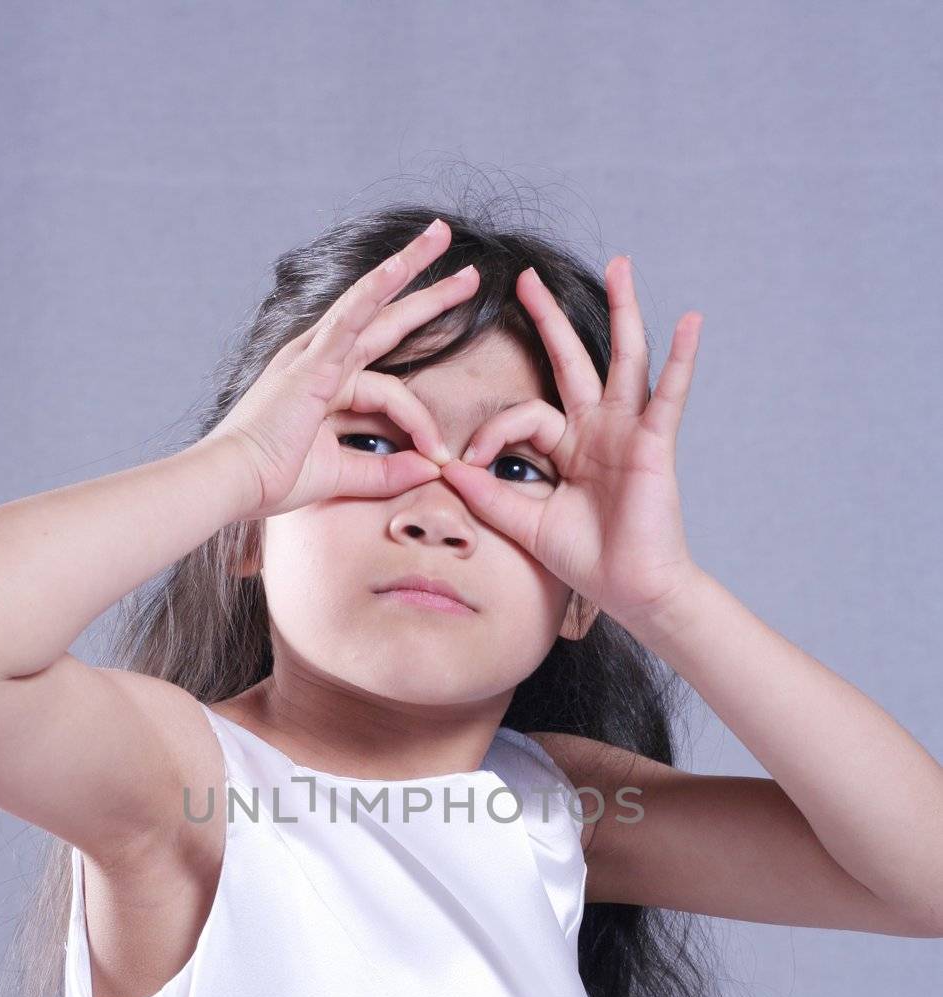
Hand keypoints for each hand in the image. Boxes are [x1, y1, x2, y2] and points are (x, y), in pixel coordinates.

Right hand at [197, 218, 476, 519]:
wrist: (235, 480)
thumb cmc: (274, 478)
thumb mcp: (343, 475)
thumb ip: (386, 472)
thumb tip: (430, 470)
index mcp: (327, 386)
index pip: (392, 391)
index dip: (422, 423)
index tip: (441, 455)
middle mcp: (322, 360)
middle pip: (386, 318)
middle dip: (427, 294)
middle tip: (468, 273)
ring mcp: (315, 354)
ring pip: (372, 301)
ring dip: (409, 267)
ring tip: (442, 236)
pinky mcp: (312, 360)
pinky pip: (349, 316)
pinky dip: (375, 289)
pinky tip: (400, 265)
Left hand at [436, 256, 704, 630]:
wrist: (630, 589)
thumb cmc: (587, 560)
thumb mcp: (526, 524)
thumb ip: (489, 494)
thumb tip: (447, 468)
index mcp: (569, 447)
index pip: (525, 415)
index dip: (493, 432)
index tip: (468, 461)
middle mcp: (598, 430)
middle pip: (572, 361)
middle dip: (549, 320)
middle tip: (527, 277)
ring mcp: (628, 431)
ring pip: (623, 360)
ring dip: (623, 311)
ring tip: (621, 266)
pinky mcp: (654, 443)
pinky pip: (668, 394)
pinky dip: (681, 359)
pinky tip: (690, 322)